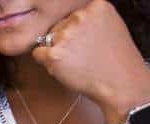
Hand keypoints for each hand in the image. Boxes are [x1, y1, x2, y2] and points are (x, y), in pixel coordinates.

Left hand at [32, 0, 149, 123]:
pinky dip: (45, 62)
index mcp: (96, 7)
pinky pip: (37, 53)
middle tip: (81, 54)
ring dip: (56, 51)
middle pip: (58, 26)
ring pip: (47, 40)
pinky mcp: (55, 53)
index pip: (72, 16)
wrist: (119, 83)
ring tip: (77, 62)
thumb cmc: (114, 60)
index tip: (85, 41)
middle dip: (64, 41)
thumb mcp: (108, 27)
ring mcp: (66, 35)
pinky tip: (64, 67)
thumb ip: (89, 20)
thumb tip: (68, 22)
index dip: (75, 31)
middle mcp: (80, 17)